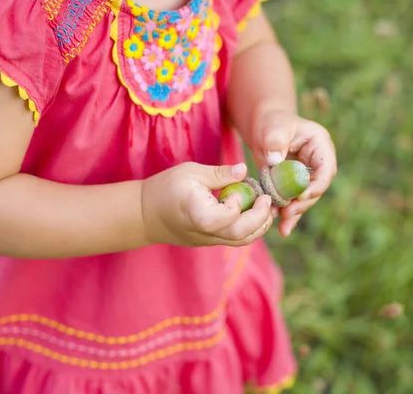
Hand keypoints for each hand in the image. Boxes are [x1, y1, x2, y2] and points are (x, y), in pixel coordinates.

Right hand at [141, 162, 272, 246]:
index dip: (236, 206)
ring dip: (259, 227)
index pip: (223, 219)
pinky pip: (235, 240)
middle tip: (267, 200)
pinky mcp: (211, 241)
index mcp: (195, 213)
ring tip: (266, 208)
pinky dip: (250, 229)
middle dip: (259, 218)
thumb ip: (219, 174)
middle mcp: (203, 231)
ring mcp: (208, 240)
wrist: (145, 214)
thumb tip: (243, 169)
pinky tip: (255, 213)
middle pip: (238, 235)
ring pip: (240, 242)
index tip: (238, 190)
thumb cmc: (165, 188)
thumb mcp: (191, 172)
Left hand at [251, 109, 336, 236]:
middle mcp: (318, 163)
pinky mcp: (295, 186)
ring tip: (281, 224)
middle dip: (303, 203)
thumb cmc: (271, 122)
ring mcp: (308, 175)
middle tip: (287, 213)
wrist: (264, 127)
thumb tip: (275, 161)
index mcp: (320, 146)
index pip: (326, 170)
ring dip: (294, 212)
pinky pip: (295, 202)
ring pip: (305, 199)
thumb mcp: (273, 127)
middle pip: (317, 188)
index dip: (316, 185)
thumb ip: (275, 141)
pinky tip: (283, 229)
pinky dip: (289, 215)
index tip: (300, 196)